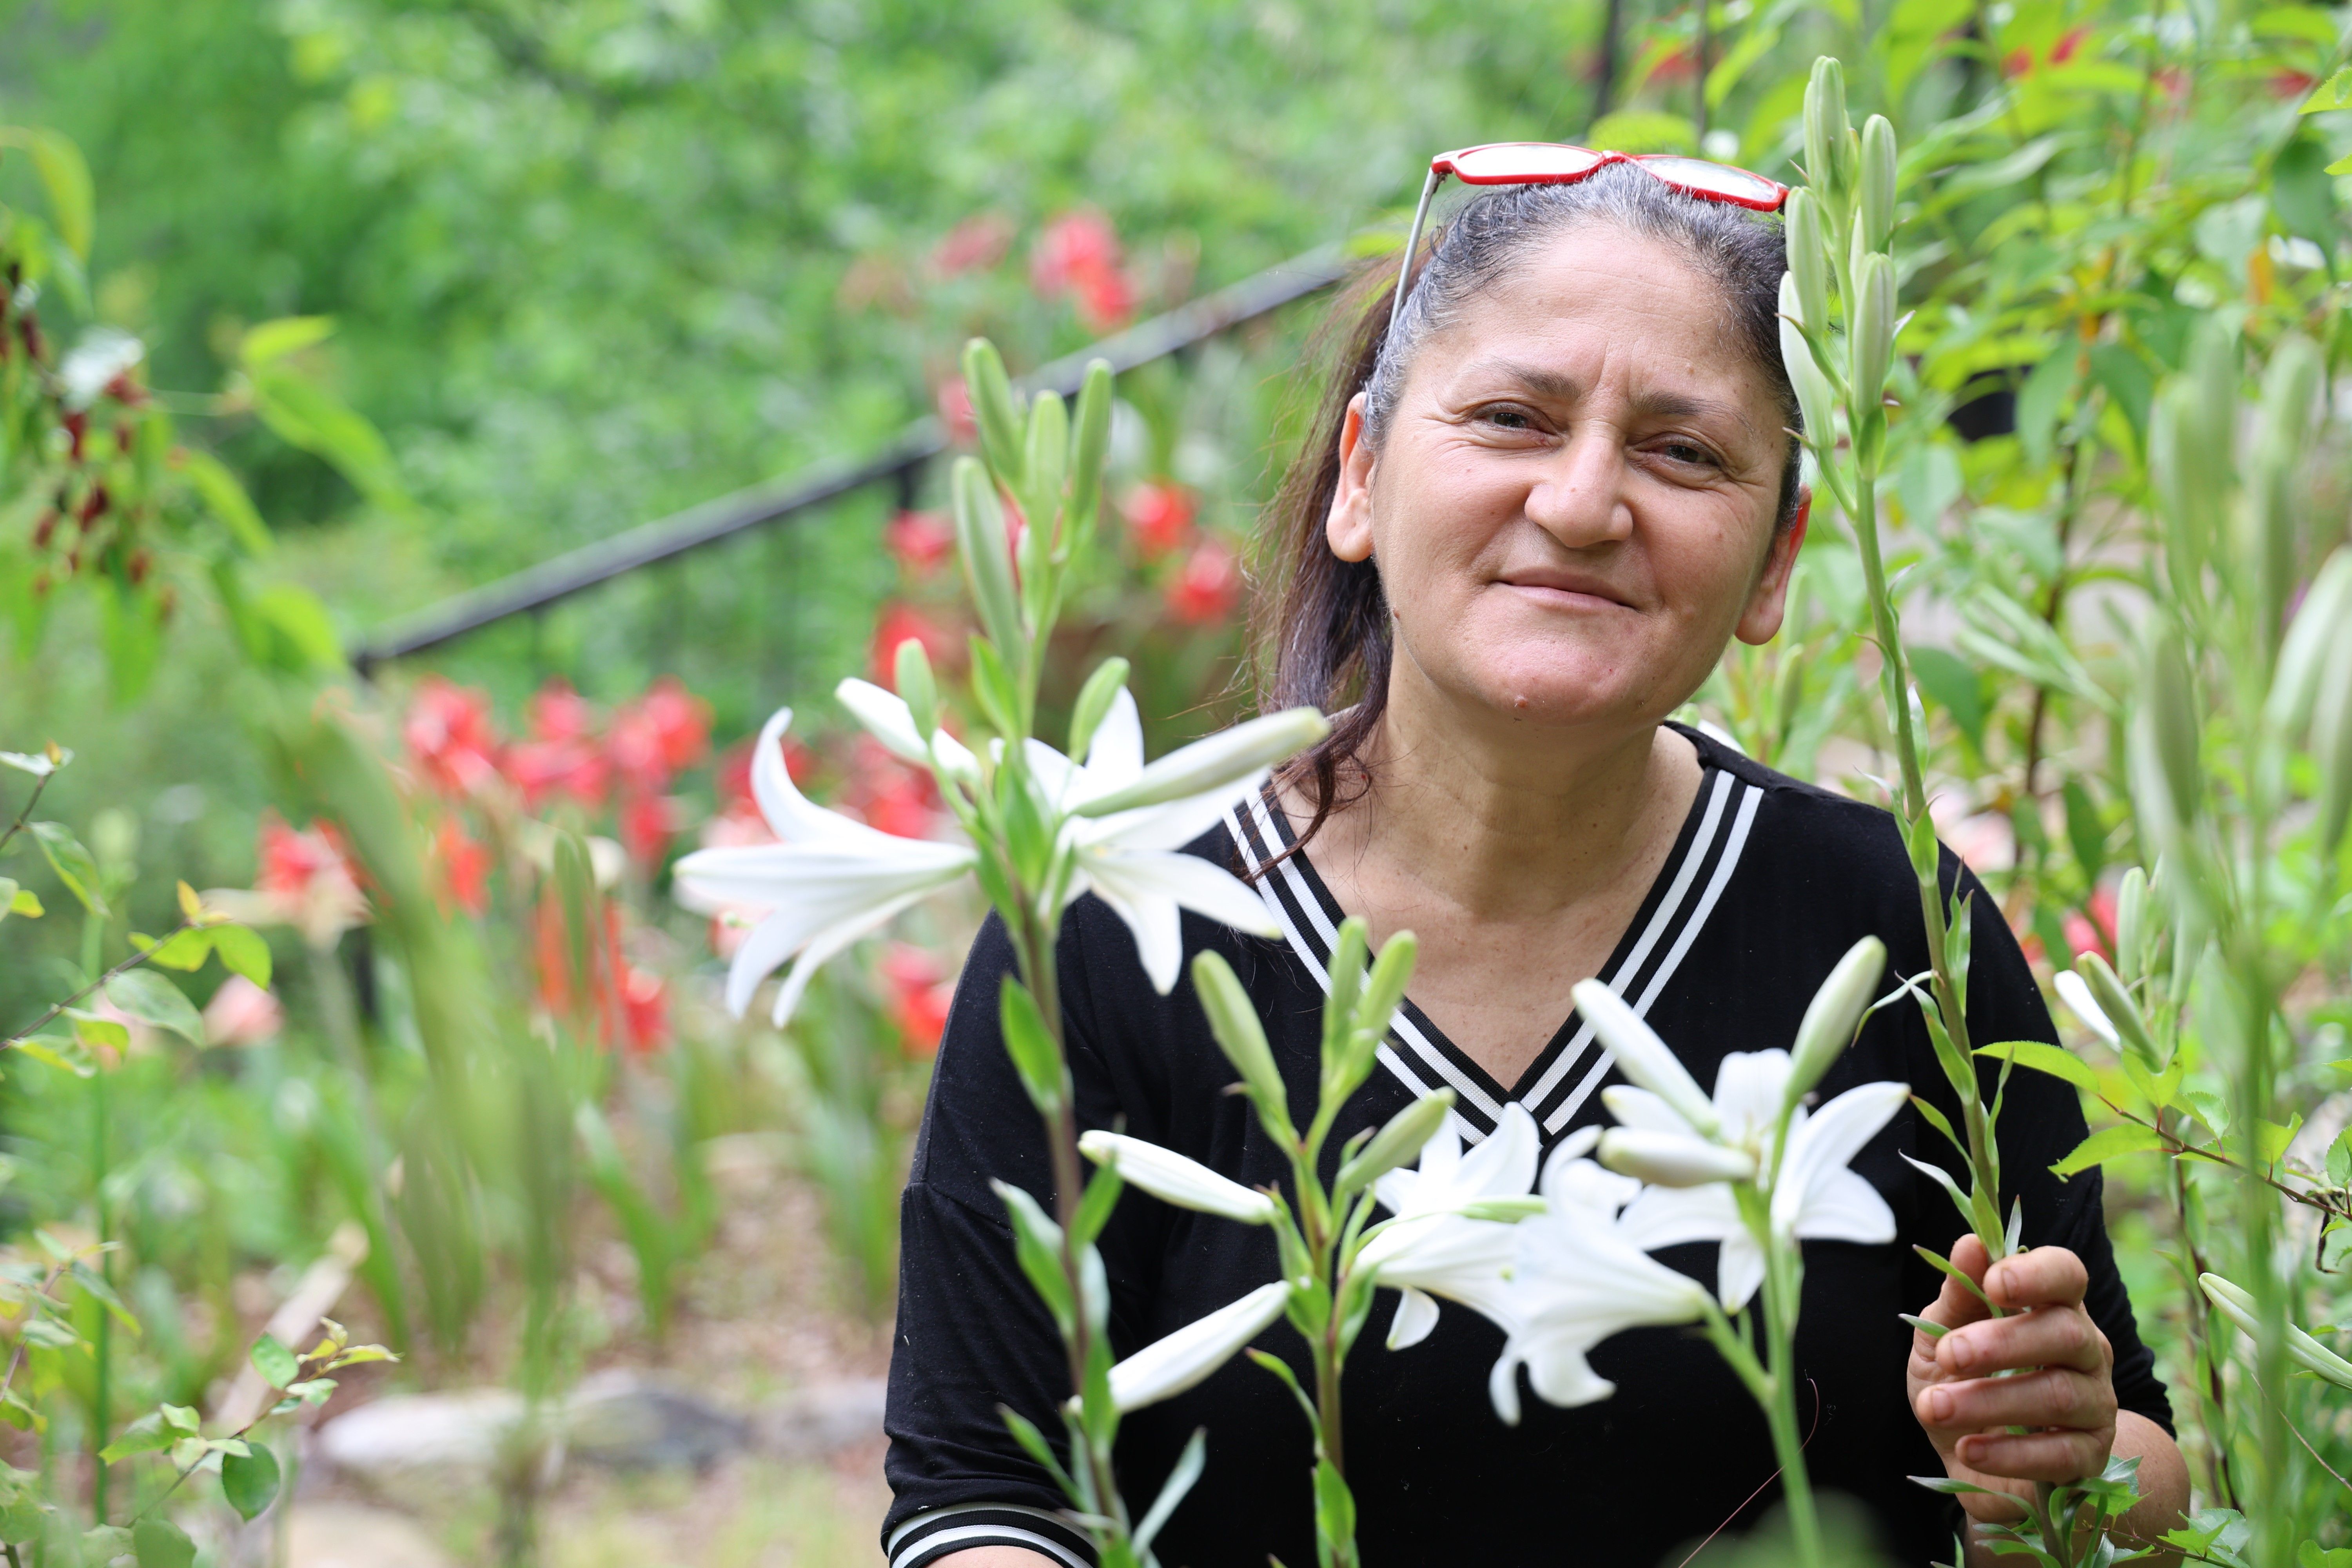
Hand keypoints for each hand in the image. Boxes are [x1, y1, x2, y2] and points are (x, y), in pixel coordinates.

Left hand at [1907, 1234, 2117, 1519]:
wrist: (1970, 1452)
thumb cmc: (1958, 1379)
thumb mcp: (1941, 1334)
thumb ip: (1958, 1295)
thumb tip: (1971, 1243)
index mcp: (2051, 1307)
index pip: (2067, 1274)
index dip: (2037, 1274)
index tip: (1993, 1283)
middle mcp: (2085, 1349)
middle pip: (2065, 1333)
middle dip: (2002, 1343)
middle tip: (1949, 1355)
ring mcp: (2095, 1403)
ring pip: (2059, 1394)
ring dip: (1989, 1401)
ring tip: (1936, 1407)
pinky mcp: (2090, 1455)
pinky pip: (2061, 1453)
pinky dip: (2010, 1453)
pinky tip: (1968, 1449)